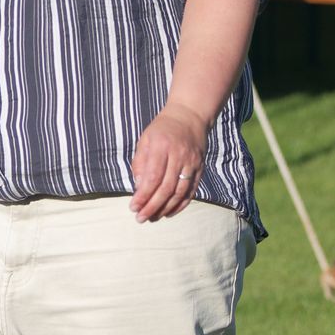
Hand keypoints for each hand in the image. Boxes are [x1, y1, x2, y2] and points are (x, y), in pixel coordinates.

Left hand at [130, 102, 207, 221]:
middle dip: (152, 207)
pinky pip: (191, 191)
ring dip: (165, 209)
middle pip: (166, 188)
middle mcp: (179, 155)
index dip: (143, 196)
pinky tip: (169, 213)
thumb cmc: (162, 130)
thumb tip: (138, 188)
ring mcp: (192, 163)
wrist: (189, 116)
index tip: (133, 207)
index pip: (152, 177)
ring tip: (153, 218)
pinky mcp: (200, 168)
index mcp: (161, 146)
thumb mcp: (145, 140)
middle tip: (141, 218)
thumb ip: (140, 163)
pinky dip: (180, 205)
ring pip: (180, 193)